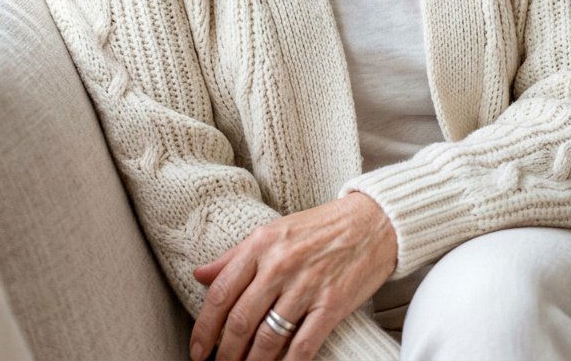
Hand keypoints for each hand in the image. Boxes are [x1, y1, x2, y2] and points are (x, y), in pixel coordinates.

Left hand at [189, 190, 397, 360]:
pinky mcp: (332, 304)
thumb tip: (200, 274)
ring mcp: (307, 285)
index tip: (197, 349)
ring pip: (267, 338)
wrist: (372, 222)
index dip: (205, 328)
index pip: (221, 292)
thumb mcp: (273, 231)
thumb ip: (235, 255)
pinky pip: (303, 345)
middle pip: (240, 320)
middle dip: (225, 353)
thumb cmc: (320, 228)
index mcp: (261, 244)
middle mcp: (280, 264)